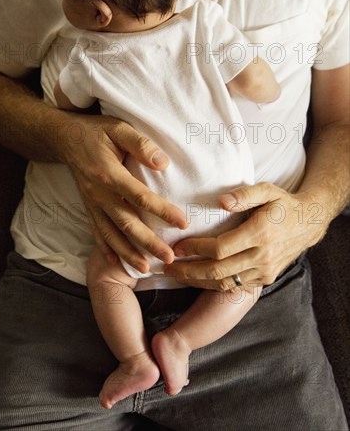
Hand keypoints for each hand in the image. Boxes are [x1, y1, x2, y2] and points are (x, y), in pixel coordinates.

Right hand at [59, 113, 186, 272]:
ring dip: (129, 253)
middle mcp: (99, 194)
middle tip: (170, 258)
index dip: (162, 211)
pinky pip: (97, 232)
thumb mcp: (119, 129)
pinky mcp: (88, 208)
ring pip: (111, 234)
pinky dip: (106, 249)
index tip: (183, 223)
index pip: (140, 197)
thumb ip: (141, 145)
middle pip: (126, 223)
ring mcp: (92, 204)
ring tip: (146, 269)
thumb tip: (163, 163)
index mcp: (109, 174)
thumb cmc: (96, 131)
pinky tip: (116, 263)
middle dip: (148, 243)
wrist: (65, 138)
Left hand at [164, 182, 329, 290]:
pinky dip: (213, 285)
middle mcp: (262, 256)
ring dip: (197, 281)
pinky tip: (197, 278)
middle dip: (189, 271)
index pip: (220, 248)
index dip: (195, 249)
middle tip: (168, 266)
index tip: (178, 245)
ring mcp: (264, 271)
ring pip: (224, 283)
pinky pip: (235, 286)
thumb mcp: (267, 190)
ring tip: (177, 274)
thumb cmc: (283, 204)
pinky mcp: (265, 278)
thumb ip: (244, 195)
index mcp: (260, 234)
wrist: (309, 223)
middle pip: (218, 270)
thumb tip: (221, 201)